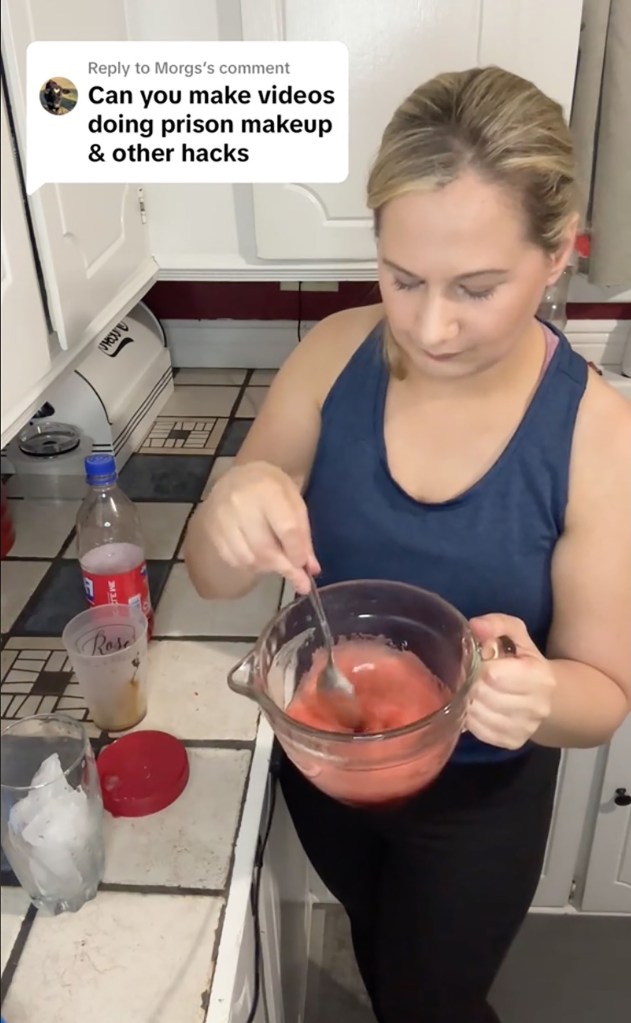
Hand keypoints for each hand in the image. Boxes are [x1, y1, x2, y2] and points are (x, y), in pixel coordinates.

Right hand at [203, 460, 319, 593]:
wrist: (239, 476)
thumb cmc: (272, 489)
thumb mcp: (295, 503)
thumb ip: (303, 535)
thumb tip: (311, 569)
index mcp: (268, 491)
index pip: (286, 529)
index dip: (297, 553)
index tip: (306, 568)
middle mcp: (240, 503)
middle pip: (264, 549)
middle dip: (284, 567)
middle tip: (298, 579)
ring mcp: (222, 518)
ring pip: (248, 559)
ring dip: (267, 568)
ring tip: (277, 563)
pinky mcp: (211, 530)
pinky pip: (233, 559)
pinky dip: (250, 566)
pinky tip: (259, 559)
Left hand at [466, 614, 555, 749]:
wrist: (546, 694)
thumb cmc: (523, 658)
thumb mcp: (514, 633)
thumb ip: (496, 624)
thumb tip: (475, 626)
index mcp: (540, 677)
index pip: (493, 674)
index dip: (476, 665)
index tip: (473, 660)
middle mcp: (537, 706)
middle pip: (483, 695)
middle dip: (470, 683)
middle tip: (468, 675)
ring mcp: (526, 728)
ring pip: (478, 715)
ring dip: (467, 700)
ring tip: (472, 689)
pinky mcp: (512, 742)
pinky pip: (479, 731)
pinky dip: (471, 718)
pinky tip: (476, 705)